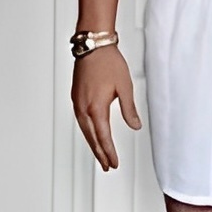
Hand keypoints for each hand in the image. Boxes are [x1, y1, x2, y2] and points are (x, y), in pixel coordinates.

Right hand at [72, 44, 141, 170]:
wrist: (93, 45)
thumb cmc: (108, 62)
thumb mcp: (125, 87)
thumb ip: (129, 109)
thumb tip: (135, 126)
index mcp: (96, 108)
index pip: (103, 137)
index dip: (109, 152)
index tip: (114, 163)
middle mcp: (83, 108)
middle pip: (92, 138)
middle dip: (100, 153)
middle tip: (107, 166)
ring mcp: (77, 103)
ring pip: (84, 131)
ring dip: (93, 144)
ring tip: (101, 155)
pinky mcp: (76, 97)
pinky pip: (81, 121)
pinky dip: (87, 132)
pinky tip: (92, 134)